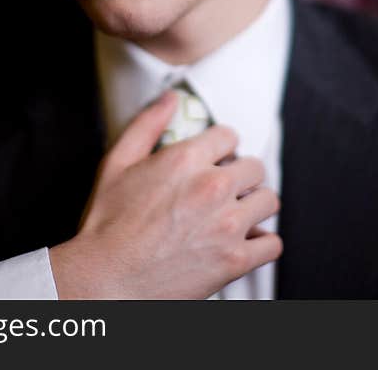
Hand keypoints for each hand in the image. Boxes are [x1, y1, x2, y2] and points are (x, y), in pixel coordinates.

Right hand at [49, 90, 281, 298]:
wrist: (105, 280)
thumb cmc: (107, 225)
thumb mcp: (116, 164)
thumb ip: (147, 125)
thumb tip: (170, 98)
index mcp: (186, 160)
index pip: (229, 136)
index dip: (222, 147)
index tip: (216, 160)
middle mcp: (212, 187)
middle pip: (255, 167)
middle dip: (241, 175)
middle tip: (223, 191)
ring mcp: (227, 225)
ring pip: (269, 200)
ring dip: (255, 205)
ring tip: (236, 214)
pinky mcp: (234, 260)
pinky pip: (272, 244)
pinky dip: (262, 243)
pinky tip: (244, 242)